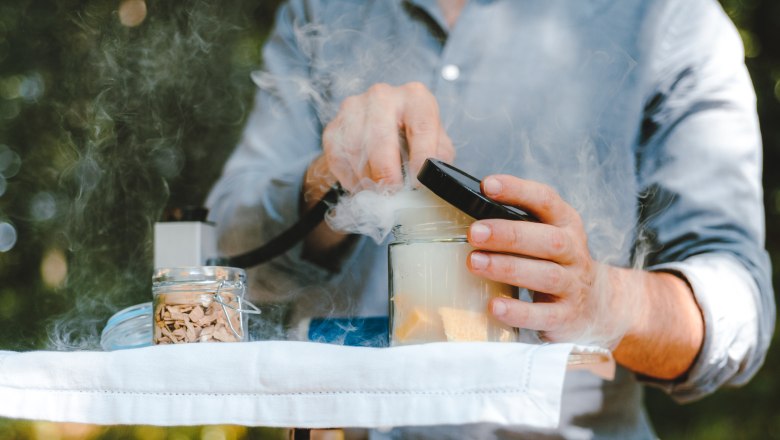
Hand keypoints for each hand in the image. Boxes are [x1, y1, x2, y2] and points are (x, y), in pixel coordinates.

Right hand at [316, 82, 454, 193]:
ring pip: (356, 150)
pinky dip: (350, 178)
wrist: (381, 130)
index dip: (421, 157)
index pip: (421, 126)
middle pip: (381, 137)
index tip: (419, 182)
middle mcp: (383, 96)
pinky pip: (338, 158)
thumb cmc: (414, 138)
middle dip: (386, 172)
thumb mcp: (436, 144)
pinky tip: (362, 184)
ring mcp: (354, 109)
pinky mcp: (334, 126)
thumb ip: (438, 159)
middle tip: (392, 193)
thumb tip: (433, 179)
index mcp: (415, 97)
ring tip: (378, 191)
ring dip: (367, 178)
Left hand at [466, 175, 641, 346]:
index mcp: (566, 224)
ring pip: (546, 275)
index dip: (517, 190)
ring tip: (474, 263)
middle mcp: (573, 251)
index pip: (545, 200)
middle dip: (508, 235)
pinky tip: (494, 306)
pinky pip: (543, 315)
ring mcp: (573, 285)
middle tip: (474, 233)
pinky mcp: (567, 316)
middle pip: (547, 240)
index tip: (487, 185)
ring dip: (507, 268)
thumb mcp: (545, 235)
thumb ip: (517, 223)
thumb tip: (465, 210)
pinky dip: (518, 311)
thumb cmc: (555, 262)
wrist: (597, 305)